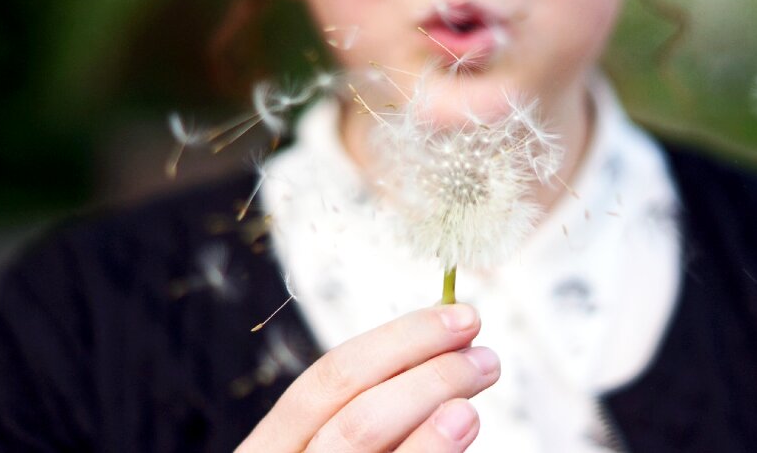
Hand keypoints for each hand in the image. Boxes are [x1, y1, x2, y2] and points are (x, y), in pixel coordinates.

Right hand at [236, 304, 498, 451]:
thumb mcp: (322, 451)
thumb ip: (366, 419)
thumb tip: (442, 354)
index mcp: (271, 449)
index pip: (326, 379)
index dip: (398, 340)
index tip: (457, 318)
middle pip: (356, 416)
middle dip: (427, 373)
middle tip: (485, 355)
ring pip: (366, 448)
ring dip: (434, 410)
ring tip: (479, 391)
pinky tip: (460, 430)